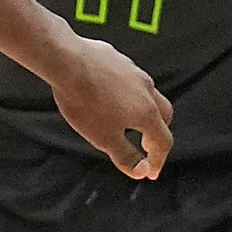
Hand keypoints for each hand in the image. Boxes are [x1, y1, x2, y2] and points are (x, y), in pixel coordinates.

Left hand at [44, 38, 171, 179]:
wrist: (67, 61)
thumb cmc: (84, 101)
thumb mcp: (103, 137)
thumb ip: (124, 155)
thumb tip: (141, 171)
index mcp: (147, 112)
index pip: (163, 141)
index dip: (158, 160)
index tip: (151, 172)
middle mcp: (147, 90)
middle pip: (163, 115)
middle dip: (157, 133)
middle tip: (146, 146)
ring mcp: (135, 72)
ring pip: (148, 95)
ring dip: (144, 111)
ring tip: (128, 121)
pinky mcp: (119, 60)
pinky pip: (130, 80)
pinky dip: (128, 94)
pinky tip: (111, 96)